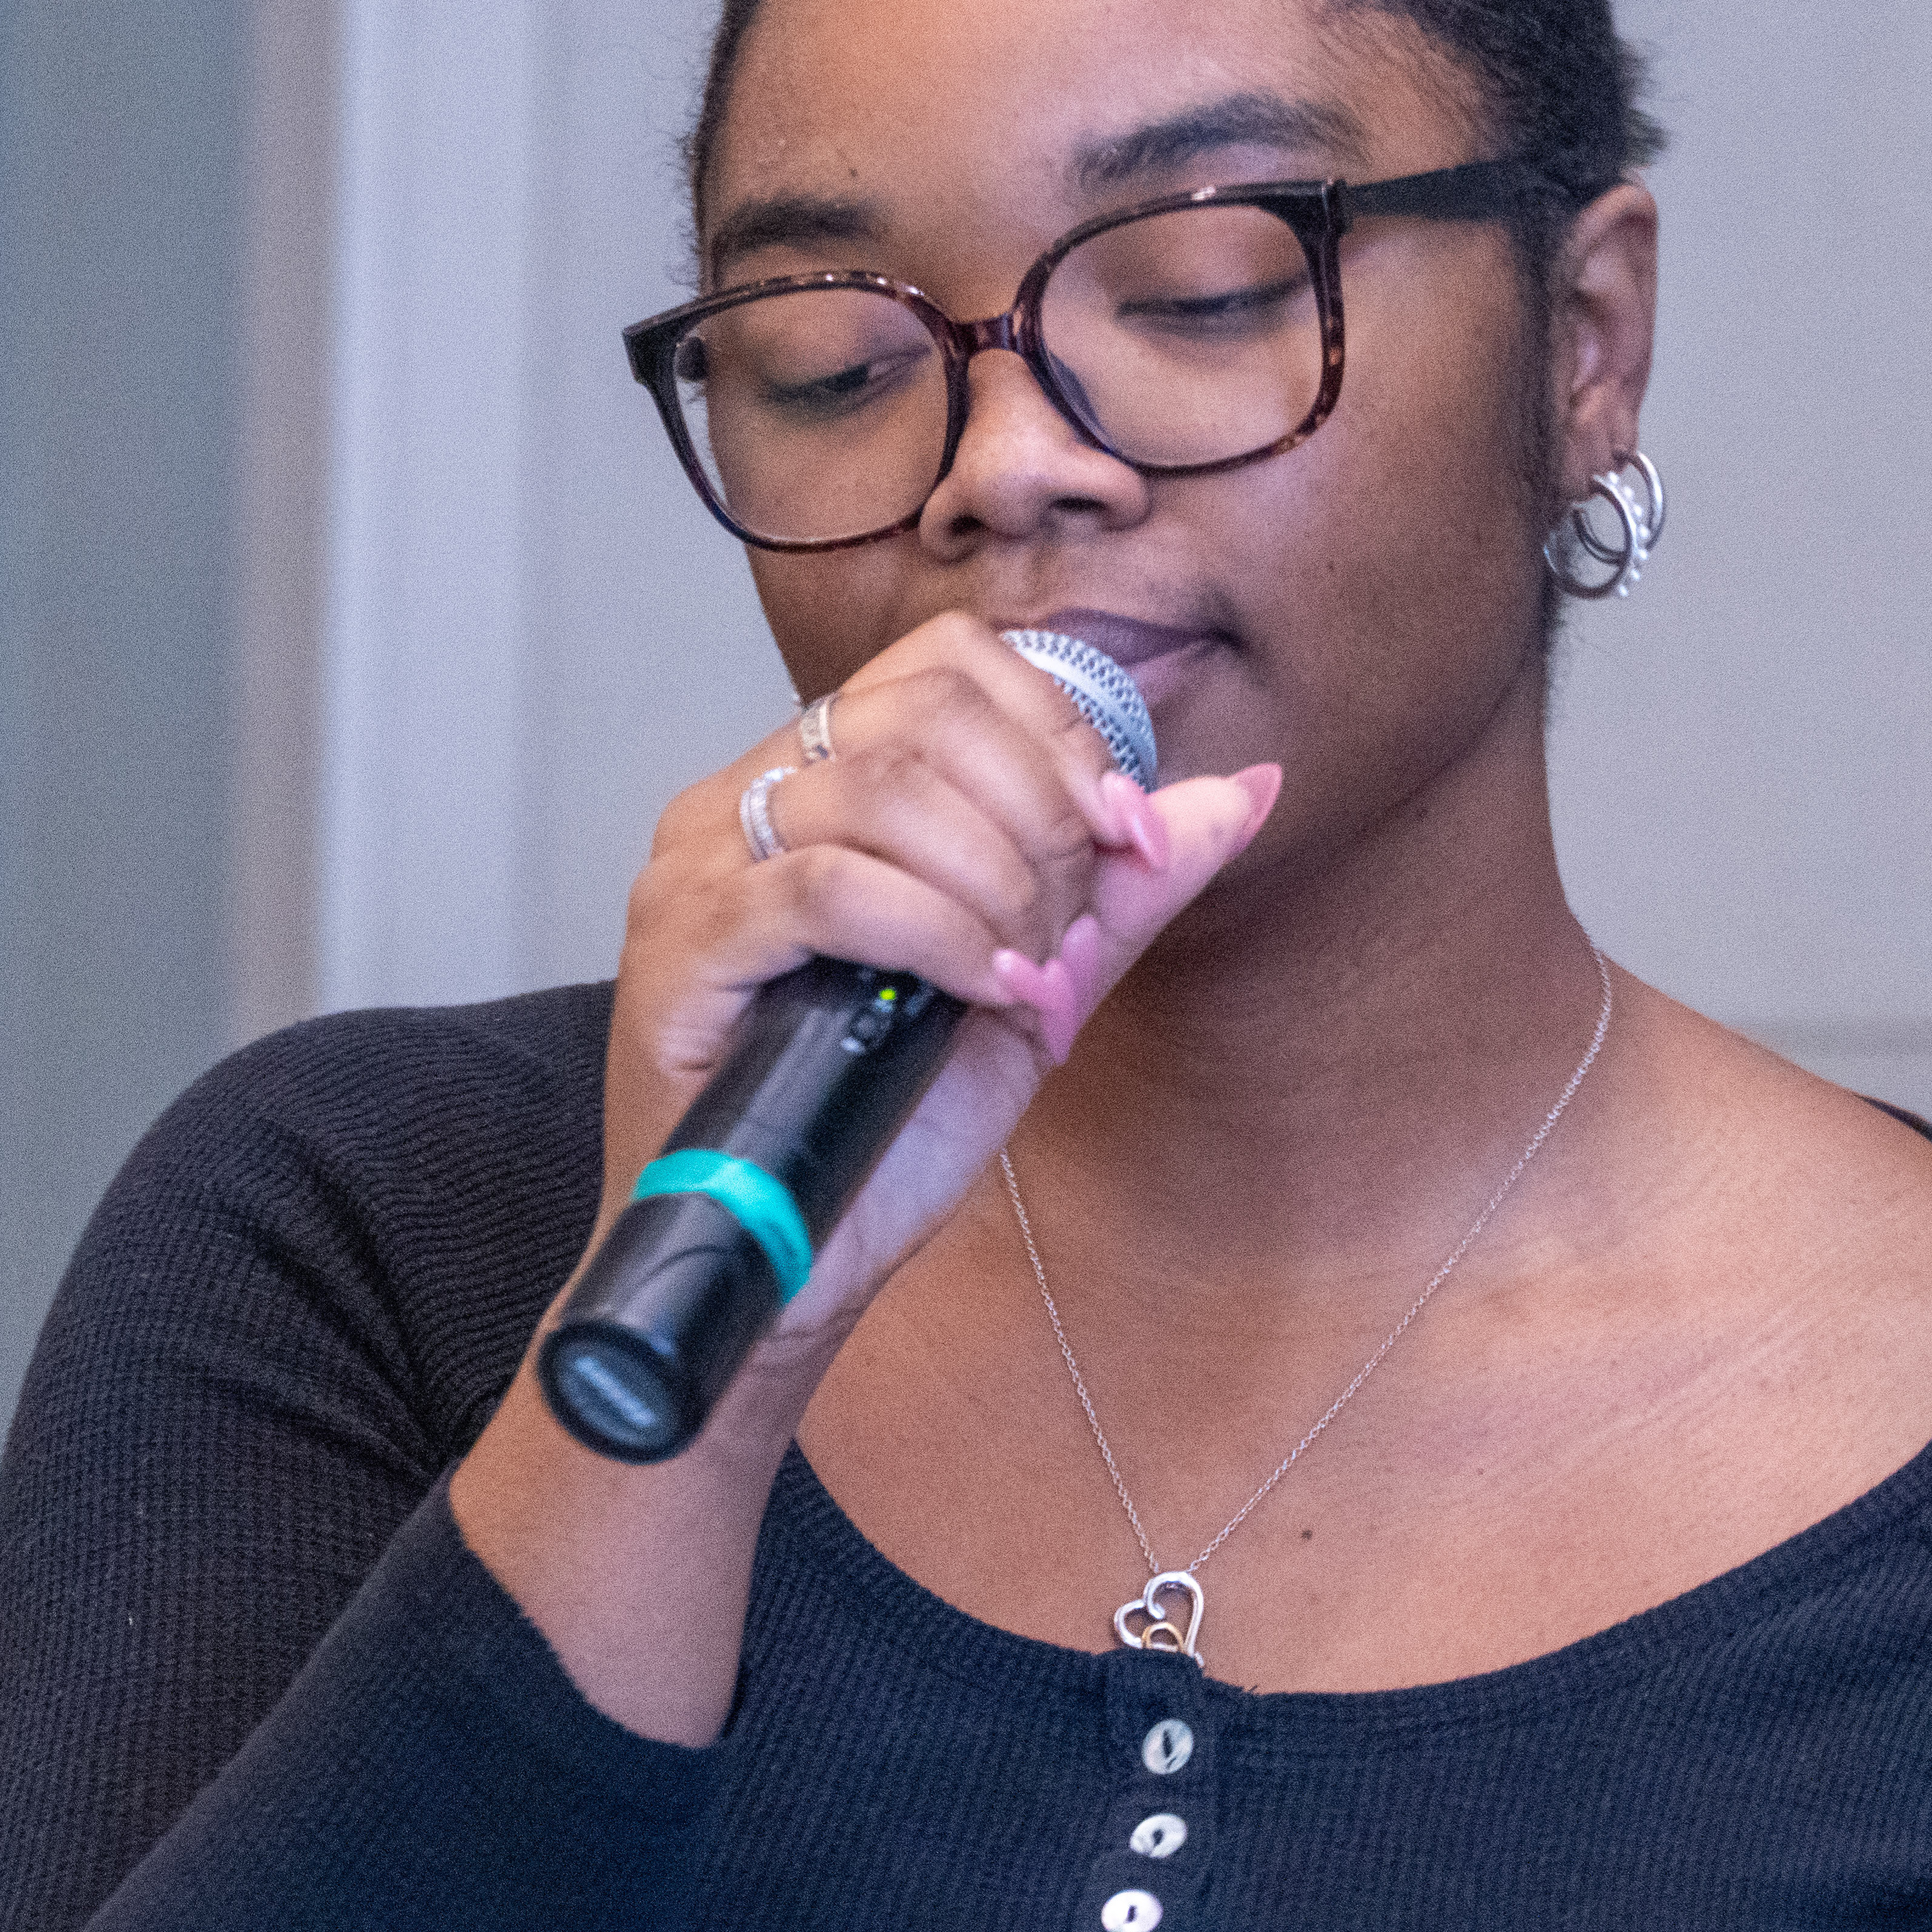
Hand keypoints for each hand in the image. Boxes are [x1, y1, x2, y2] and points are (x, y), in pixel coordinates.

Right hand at [601, 620, 1278, 1391]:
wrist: (787, 1266)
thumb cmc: (879, 1129)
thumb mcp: (1031, 984)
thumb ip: (1121, 887)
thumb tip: (1247, 790)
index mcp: (817, 779)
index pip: (946, 664)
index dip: (1059, 732)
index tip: (1122, 834)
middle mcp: (745, 796)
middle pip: (923, 711)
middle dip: (1038, 814)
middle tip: (1064, 930)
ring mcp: (700, 865)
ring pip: (879, 789)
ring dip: (995, 883)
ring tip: (1020, 977)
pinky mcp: (684, 944)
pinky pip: (829, 887)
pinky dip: (936, 933)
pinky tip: (980, 992)